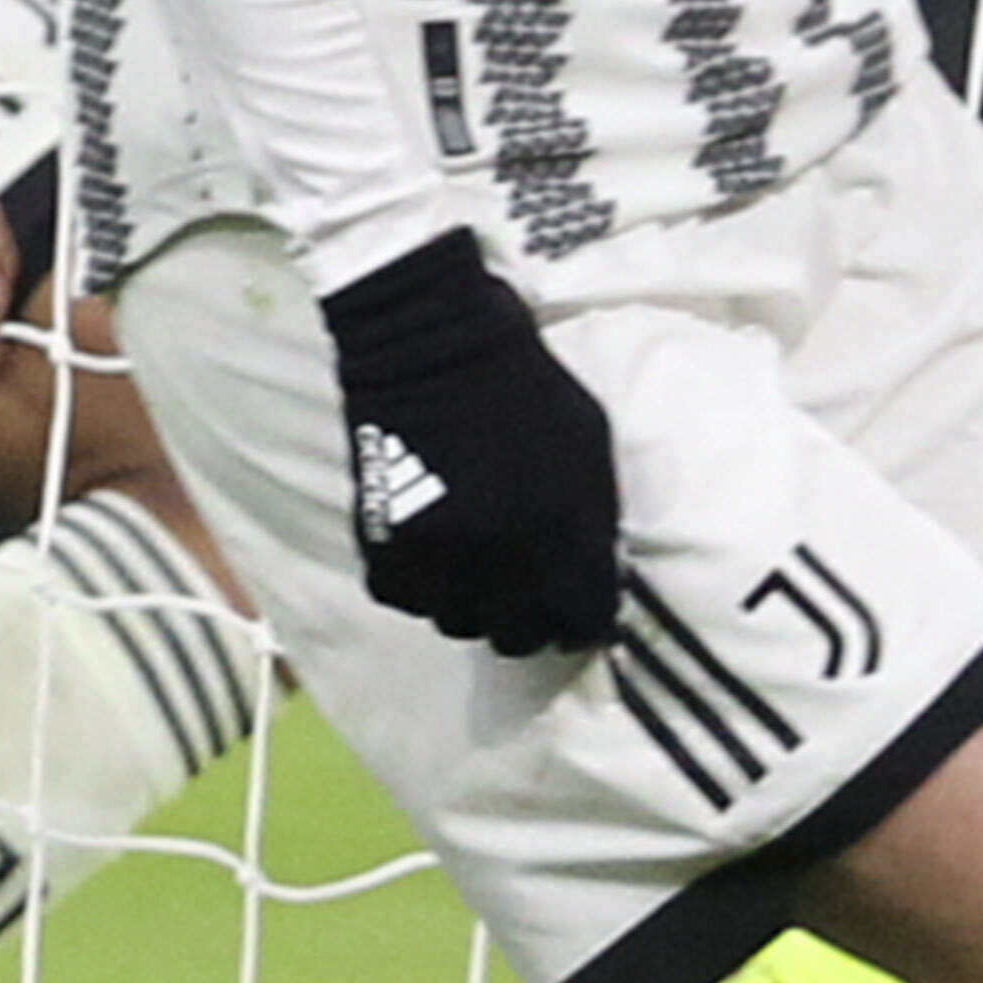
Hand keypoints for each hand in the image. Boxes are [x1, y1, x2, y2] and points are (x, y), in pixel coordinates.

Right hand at [319, 229, 619, 653]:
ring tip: (474, 569)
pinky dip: (421, 584)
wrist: (432, 344)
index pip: (584, 622)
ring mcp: (441, 560)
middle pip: (519, 638)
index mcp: (564, 535)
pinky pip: (409, 600)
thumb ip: (595, 520)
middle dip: (528, 620)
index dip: (583, 621)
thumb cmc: (524, 388)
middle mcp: (504, 562)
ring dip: (471, 605)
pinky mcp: (387, 549)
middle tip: (524, 593)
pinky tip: (432, 549)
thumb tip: (596, 572)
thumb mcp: (590, 447)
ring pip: (460, 624)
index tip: (576, 612)